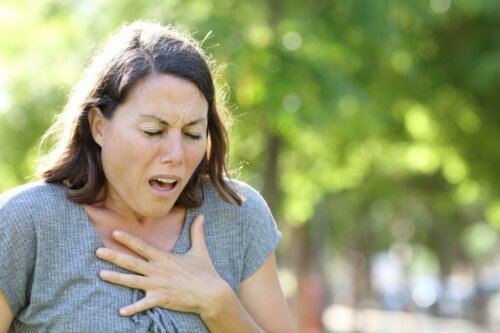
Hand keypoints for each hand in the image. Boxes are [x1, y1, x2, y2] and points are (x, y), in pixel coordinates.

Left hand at [95, 214, 229, 316]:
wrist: (212, 293)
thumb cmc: (205, 272)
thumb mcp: (200, 250)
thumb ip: (197, 232)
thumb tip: (201, 215)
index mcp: (165, 258)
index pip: (143, 246)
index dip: (128, 239)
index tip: (114, 232)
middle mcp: (159, 270)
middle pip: (132, 262)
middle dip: (114, 256)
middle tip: (98, 251)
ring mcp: (159, 285)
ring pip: (132, 281)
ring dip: (116, 278)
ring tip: (101, 274)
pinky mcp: (162, 299)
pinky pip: (144, 304)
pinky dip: (133, 308)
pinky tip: (121, 311)